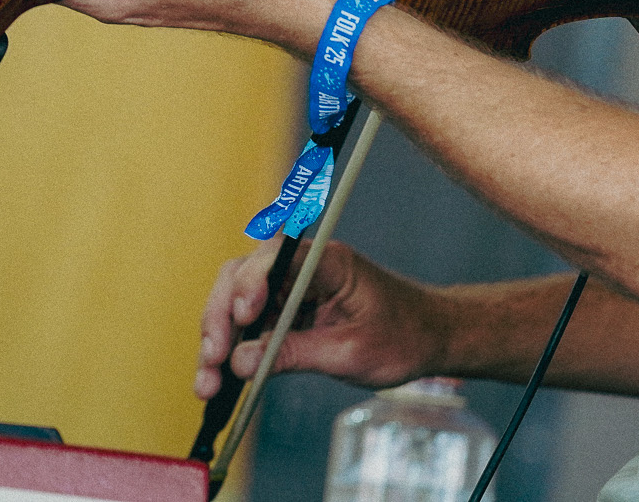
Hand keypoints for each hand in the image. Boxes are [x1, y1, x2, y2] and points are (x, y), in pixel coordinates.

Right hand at [195, 237, 446, 397]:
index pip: (274, 257)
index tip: (242, 318)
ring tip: (208, 383)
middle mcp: (303, 269)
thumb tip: (241, 362)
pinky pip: (251, 327)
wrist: (430, 340)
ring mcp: (292, 291)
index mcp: (327, 262)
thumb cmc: (403, 336)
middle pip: (242, 278)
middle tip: (213, 359)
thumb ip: (294, 353)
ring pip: (238, 304)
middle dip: (220, 318)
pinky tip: (220, 381)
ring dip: (219, 341)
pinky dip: (234, 352)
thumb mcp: (350, 352)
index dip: (250, 284)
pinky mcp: (288, 314)